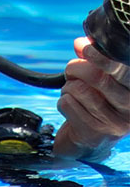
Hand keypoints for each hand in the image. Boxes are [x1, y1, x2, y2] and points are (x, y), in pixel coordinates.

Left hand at [54, 37, 129, 160]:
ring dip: (68, 87)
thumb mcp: (100, 81)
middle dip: (77, 68)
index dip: (102, 57)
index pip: (124, 71)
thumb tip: (81, 43)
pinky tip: (71, 107)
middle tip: (72, 70)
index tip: (85, 47)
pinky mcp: (94, 133)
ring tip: (73, 91)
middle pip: (98, 78)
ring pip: (79, 90)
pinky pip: (67, 104)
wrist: (88, 143)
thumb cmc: (97, 105)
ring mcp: (115, 123)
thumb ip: (93, 60)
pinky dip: (62, 101)